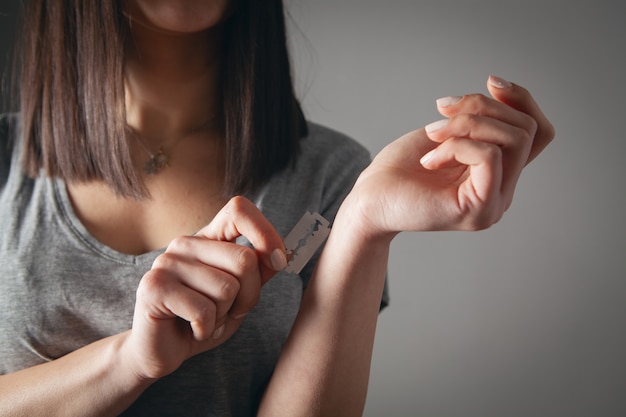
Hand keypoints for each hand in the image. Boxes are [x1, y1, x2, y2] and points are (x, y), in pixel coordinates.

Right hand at [123, 197, 286, 379]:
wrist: (161, 351)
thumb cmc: (203, 320)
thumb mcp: (240, 295)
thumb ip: (259, 272)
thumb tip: (281, 255)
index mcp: (207, 239)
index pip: (239, 210)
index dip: (265, 233)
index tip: (278, 261)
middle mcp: (185, 244)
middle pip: (244, 259)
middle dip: (248, 296)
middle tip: (227, 311)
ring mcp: (166, 263)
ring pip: (227, 289)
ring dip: (224, 316)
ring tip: (205, 321)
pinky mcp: (154, 288)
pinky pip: (204, 310)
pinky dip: (206, 330)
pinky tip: (192, 330)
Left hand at [348, 75, 553, 235]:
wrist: (369, 200)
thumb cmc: (400, 169)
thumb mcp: (445, 132)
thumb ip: (478, 122)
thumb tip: (501, 89)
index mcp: (498, 174)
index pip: (539, 132)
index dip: (522, 100)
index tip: (490, 82)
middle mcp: (503, 193)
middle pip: (526, 129)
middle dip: (482, 107)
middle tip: (441, 111)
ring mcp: (494, 204)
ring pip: (513, 139)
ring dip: (468, 122)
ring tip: (432, 134)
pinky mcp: (479, 210)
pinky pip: (488, 156)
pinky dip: (456, 144)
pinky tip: (429, 160)